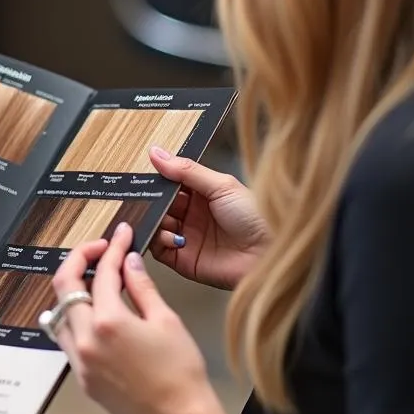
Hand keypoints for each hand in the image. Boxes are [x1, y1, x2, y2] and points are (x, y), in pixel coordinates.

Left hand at [50, 223, 221, 413]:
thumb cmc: (180, 373)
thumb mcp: (166, 320)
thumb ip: (141, 287)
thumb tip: (129, 262)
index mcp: (109, 322)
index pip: (103, 272)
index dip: (114, 248)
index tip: (122, 236)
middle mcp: (86, 340)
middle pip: (65, 285)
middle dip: (81, 259)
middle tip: (101, 249)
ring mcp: (80, 361)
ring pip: (58, 312)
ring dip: (71, 290)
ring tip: (94, 279)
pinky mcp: (82, 378)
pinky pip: (65, 339)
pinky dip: (72, 319)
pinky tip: (90, 313)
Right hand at [148, 148, 267, 289]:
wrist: (270, 253)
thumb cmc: (256, 217)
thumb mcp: (221, 185)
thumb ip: (186, 170)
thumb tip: (158, 153)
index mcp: (202, 194)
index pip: (170, 183)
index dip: (157, 179)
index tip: (143, 173)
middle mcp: (193, 215)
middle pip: (160, 204)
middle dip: (150, 200)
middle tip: (143, 196)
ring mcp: (188, 237)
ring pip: (156, 225)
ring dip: (154, 220)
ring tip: (160, 216)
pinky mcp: (184, 260)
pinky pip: (160, 250)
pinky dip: (158, 241)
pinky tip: (171, 235)